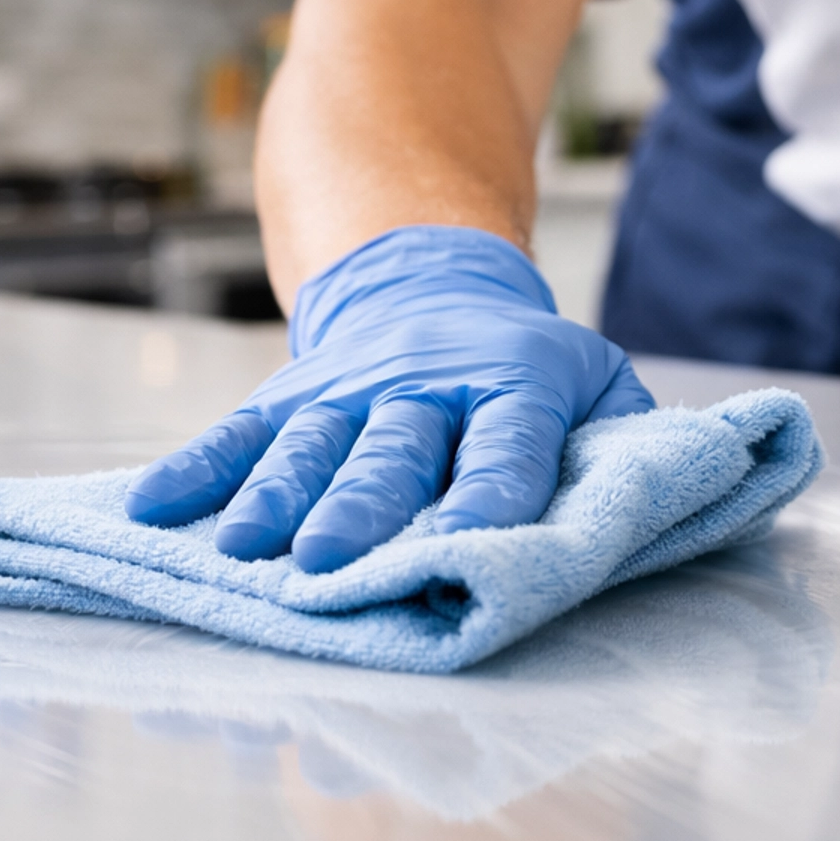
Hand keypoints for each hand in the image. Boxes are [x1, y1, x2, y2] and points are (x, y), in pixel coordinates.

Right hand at [124, 226, 653, 572]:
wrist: (430, 275)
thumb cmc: (528, 369)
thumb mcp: (596, 382)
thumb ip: (629, 446)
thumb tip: (688, 499)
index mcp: (514, 385)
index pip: (503, 444)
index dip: (485, 494)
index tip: (463, 547)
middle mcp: (425, 386)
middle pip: (391, 451)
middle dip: (358, 510)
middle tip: (328, 565)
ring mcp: (348, 389)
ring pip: (309, 444)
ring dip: (272, 498)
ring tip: (242, 549)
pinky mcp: (290, 395)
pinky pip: (240, 432)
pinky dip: (196, 470)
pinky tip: (151, 510)